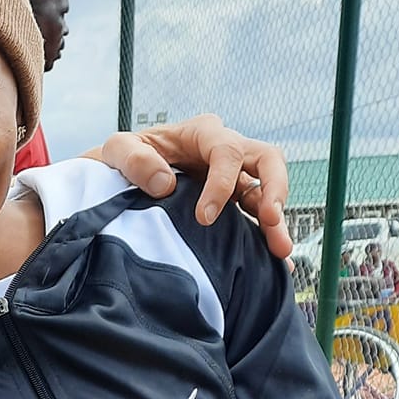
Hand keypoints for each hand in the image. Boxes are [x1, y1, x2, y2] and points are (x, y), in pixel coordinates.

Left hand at [92, 114, 291, 261]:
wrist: (120, 177)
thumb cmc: (122, 158)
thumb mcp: (118, 149)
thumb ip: (134, 160)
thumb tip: (165, 185)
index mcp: (202, 133)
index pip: (226, 151)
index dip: (221, 183)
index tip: (204, 217)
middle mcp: (225, 152)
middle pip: (267, 160)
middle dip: (273, 190)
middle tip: (271, 220)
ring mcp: (233, 178)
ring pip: (267, 192)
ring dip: (276, 221)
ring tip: (280, 252)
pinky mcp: (232, 203)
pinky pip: (256, 217)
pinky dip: (265, 238)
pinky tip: (273, 264)